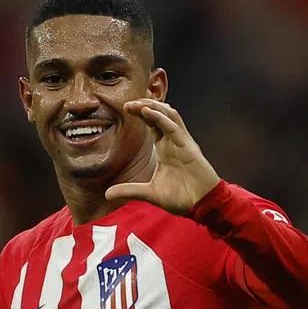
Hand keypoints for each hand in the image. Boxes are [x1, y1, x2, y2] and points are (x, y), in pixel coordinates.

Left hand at [105, 99, 221, 214]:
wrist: (201, 204)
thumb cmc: (181, 197)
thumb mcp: (149, 193)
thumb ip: (129, 190)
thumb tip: (107, 194)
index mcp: (165, 147)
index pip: (152, 123)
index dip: (140, 113)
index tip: (125, 108)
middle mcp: (173, 141)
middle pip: (159, 114)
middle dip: (144, 105)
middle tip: (127, 104)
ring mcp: (182, 142)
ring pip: (169, 115)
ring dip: (153, 107)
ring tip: (137, 104)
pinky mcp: (189, 147)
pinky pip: (174, 127)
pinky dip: (161, 118)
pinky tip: (148, 113)